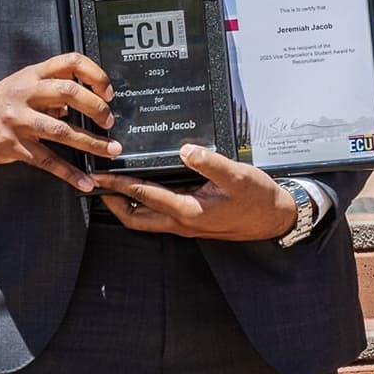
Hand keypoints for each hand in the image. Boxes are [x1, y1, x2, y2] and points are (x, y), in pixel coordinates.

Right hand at [0, 52, 117, 190]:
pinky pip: (47, 160)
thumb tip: (87, 101)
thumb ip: (54, 88)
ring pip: (61, 130)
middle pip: (68, 93)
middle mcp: (26, 94)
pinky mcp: (14, 146)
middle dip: (96, 108)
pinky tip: (84, 181)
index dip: (94, 74)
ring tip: (110, 149)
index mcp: (33, 75)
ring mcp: (19, 121)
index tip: (107, 91)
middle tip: (109, 121)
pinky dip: (69, 172)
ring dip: (91, 142)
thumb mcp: (24, 83)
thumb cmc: (1, 101)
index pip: (70, 62)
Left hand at [91, 144, 299, 240]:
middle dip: (112, 203)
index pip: (143, 196)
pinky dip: (146, 204)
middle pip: (135, 218)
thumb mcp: (238, 176)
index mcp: (188, 210)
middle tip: (96, 185)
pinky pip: (160, 216)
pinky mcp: (194, 221)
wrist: (276, 218)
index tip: (100, 175)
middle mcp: (182, 222)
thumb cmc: (258, 199)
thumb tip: (186, 150)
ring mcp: (187, 224)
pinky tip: (148, 189)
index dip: (118, 184)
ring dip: (126, 206)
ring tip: (114, 188)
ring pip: (146, 220)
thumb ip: (210, 163)